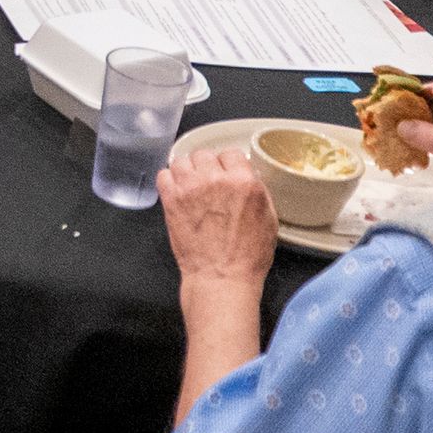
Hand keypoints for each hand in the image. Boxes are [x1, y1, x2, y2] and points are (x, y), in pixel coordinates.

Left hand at [156, 149, 278, 292]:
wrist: (221, 278)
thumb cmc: (246, 258)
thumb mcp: (268, 220)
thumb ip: (257, 193)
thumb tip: (248, 179)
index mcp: (244, 182)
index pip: (231, 154)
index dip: (228, 165)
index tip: (225, 173)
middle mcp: (216, 180)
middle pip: (205, 155)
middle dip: (207, 168)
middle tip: (207, 184)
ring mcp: (191, 188)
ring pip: (182, 161)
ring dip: (186, 172)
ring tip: (190, 187)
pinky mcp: (172, 200)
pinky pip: (163, 175)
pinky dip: (169, 181)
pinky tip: (176, 192)